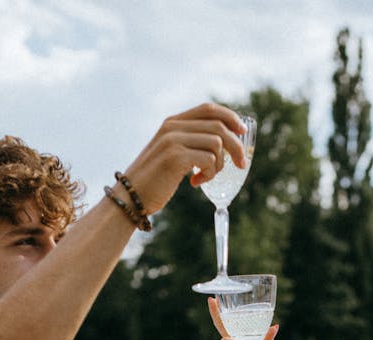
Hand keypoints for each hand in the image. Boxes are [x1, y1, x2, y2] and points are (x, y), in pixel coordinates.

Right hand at [123, 102, 246, 216]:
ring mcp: (173, 141)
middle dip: (236, 147)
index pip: (208, 109)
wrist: (130, 197)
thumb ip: (190, 143)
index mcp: (172, 122)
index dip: (230, 117)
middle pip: (219, 126)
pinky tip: (195, 183)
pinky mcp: (175, 158)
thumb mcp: (172, 154)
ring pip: (217, 144)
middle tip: (241, 165)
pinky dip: (209, 175)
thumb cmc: (154, 180)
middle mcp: (172, 127)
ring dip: (219, 165)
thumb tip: (223, 143)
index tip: (242, 132)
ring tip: (205, 177)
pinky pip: (209, 160)